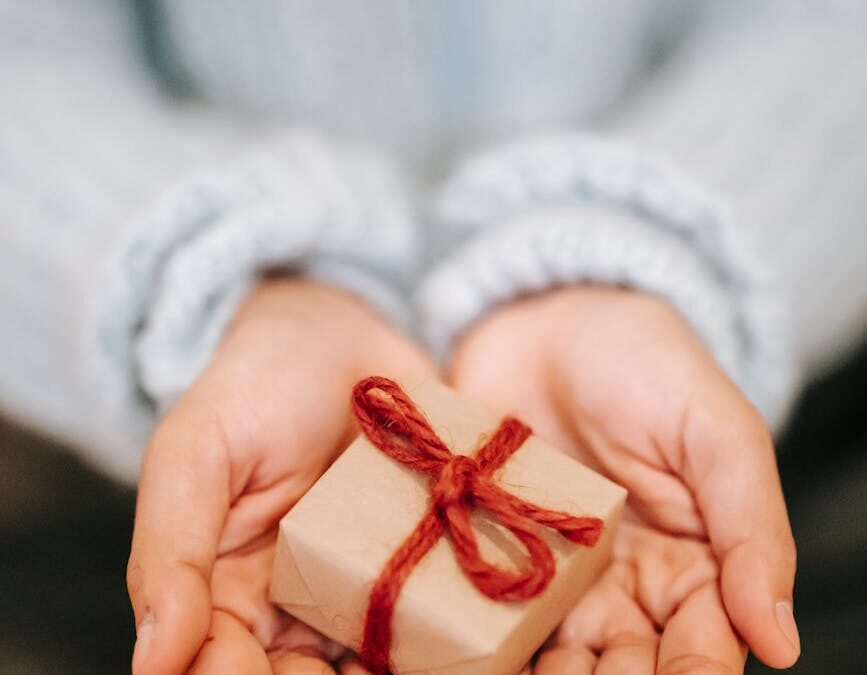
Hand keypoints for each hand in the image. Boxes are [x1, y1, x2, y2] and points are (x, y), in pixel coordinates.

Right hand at [127, 278, 435, 674]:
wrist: (341, 331)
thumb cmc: (254, 385)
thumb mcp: (194, 455)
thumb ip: (170, 554)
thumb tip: (150, 663)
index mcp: (231, 595)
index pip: (229, 669)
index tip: (293, 669)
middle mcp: (303, 606)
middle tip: (366, 669)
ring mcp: (372, 587)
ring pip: (383, 663)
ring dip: (412, 668)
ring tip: (446, 659)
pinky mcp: (430, 559)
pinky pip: (446, 616)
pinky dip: (461, 637)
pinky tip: (484, 639)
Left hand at [450, 286, 798, 673]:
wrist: (545, 318)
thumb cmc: (644, 365)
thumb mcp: (717, 434)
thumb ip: (751, 530)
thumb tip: (780, 639)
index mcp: (694, 562)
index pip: (704, 645)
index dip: (692, 670)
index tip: (669, 672)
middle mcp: (625, 581)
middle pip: (627, 663)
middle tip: (589, 671)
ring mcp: (555, 571)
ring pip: (561, 653)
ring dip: (553, 673)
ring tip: (536, 673)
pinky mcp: (494, 550)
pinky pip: (495, 611)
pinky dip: (490, 640)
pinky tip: (475, 649)